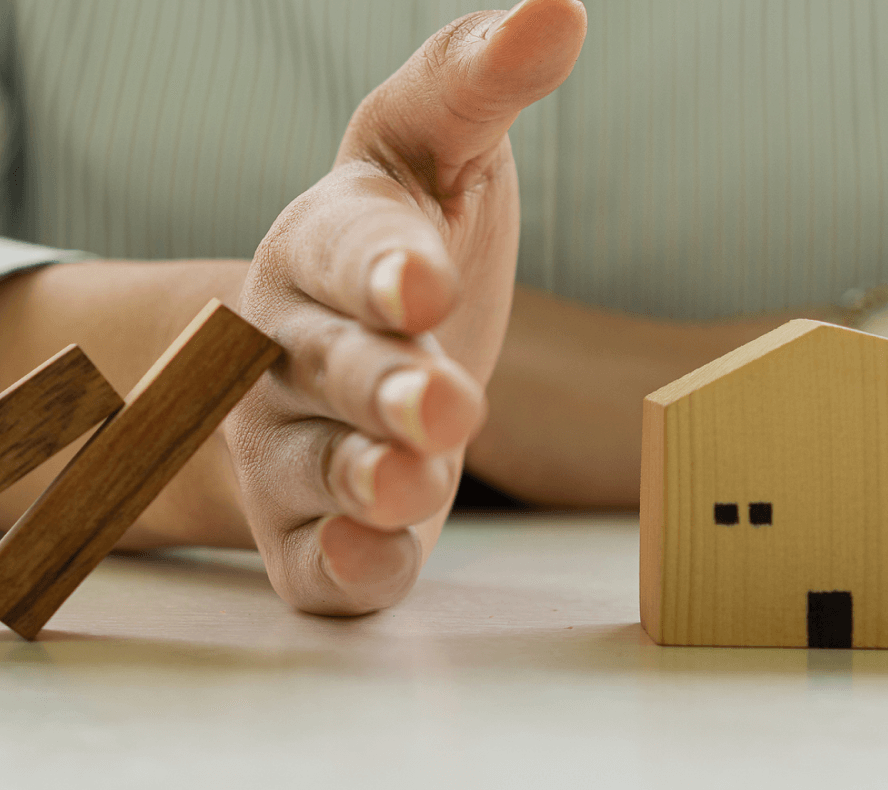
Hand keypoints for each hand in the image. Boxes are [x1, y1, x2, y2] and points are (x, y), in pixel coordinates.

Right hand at [224, 0, 586, 614]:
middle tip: (444, 406)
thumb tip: (560, 10)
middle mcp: (290, 349)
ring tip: (414, 486)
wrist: (352, 366)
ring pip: (316, 468)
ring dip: (363, 479)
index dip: (378, 269)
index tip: (424, 284)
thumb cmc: (406, 251)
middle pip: (329, 367)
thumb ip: (474, 89)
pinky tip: (374, 557)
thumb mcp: (433, 153)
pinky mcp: (309, 529)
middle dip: (381, 387)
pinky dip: (344, 565)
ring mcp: (291, 445)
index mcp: (322, 248)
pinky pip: (316, 558)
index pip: (341, 252)